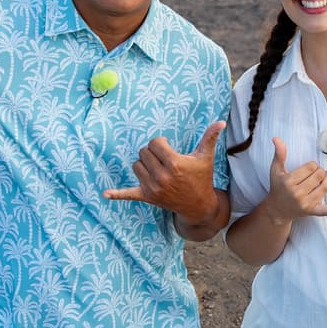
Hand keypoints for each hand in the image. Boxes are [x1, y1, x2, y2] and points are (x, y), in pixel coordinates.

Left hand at [104, 121, 225, 224]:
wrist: (198, 205)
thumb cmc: (202, 177)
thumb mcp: (205, 157)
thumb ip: (210, 138)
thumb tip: (220, 122)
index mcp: (175, 164)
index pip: (155, 143)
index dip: (161, 143)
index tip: (169, 149)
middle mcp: (162, 176)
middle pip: (144, 152)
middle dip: (152, 153)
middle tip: (164, 159)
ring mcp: (153, 187)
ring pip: (136, 165)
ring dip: (144, 164)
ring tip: (157, 169)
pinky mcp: (147, 196)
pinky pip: (128, 194)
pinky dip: (117, 194)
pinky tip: (105, 194)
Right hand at [262, 137, 326, 225]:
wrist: (277, 209)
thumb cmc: (278, 187)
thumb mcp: (276, 169)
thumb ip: (279, 153)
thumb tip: (276, 138)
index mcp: (288, 182)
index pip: (310, 167)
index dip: (311, 165)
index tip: (306, 169)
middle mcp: (297, 194)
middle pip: (319, 175)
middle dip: (318, 172)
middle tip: (312, 175)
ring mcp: (305, 204)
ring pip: (324, 187)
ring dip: (325, 181)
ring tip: (321, 179)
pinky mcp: (311, 211)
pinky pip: (326, 210)